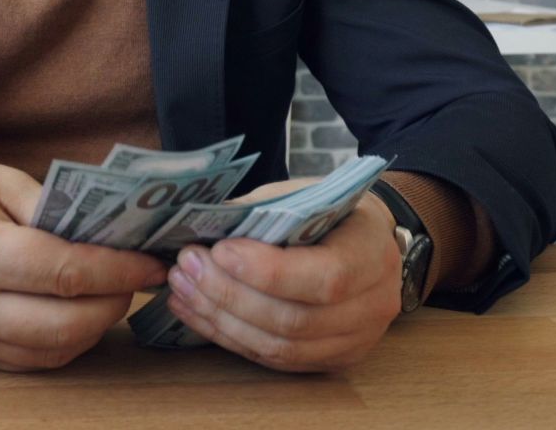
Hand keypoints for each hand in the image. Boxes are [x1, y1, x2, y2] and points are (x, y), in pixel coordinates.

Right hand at [0, 153, 168, 371]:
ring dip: (93, 327)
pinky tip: (78, 312)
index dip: (118, 271)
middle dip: (114, 304)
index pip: (64, 273)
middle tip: (136, 278)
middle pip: (64, 324)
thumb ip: (55, 208)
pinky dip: (64, 342)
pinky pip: (28, 360)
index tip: (151, 263)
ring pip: (51, 351)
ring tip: (111, 293)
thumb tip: (111, 236)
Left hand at [163, 178, 402, 372]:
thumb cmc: (332, 211)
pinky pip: (275, 359)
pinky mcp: (330, 360)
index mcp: (372, 255)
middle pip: (295, 319)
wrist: (369, 241)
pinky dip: (230, 337)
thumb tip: (198, 223)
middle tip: (188, 267)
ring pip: (280, 347)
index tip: (220, 250)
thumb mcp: (304, 195)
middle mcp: (372, 307)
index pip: (324, 278)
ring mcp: (354, 341)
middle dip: (231, 295)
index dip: (267, 272)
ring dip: (222, 320)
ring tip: (182, 290)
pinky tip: (197, 312)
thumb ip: (259, 212)